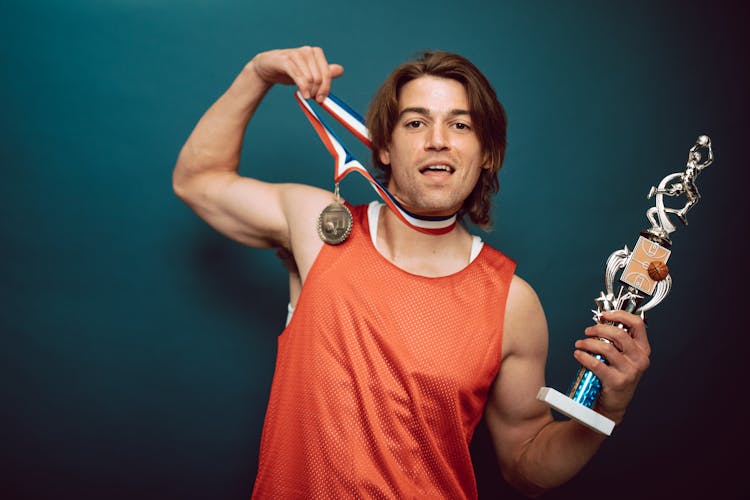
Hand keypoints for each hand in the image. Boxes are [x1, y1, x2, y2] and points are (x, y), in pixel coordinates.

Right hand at [249, 46, 343, 101]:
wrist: (267, 67)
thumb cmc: (290, 70)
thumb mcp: (309, 73)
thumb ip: (324, 72)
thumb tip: (340, 70)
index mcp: (316, 53)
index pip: (327, 73)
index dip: (326, 88)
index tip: (321, 99)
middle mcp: (307, 51)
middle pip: (319, 77)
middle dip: (317, 91)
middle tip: (313, 99)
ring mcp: (296, 54)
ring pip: (310, 78)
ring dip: (309, 91)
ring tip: (306, 96)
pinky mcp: (285, 60)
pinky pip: (298, 76)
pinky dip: (303, 88)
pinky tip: (304, 95)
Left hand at [573, 310, 650, 424]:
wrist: (613, 404)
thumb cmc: (615, 375)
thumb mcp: (622, 356)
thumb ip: (616, 340)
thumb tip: (600, 320)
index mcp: (643, 349)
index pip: (637, 324)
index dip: (620, 315)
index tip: (604, 315)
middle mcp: (640, 359)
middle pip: (619, 334)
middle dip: (599, 328)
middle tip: (587, 331)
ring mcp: (630, 371)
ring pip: (606, 348)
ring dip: (588, 343)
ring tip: (580, 344)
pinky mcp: (617, 381)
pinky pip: (596, 363)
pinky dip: (583, 356)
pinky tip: (578, 354)